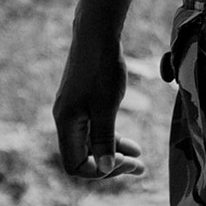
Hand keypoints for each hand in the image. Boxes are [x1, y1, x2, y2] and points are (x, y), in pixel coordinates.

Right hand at [53, 34, 145, 180]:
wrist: (97, 34)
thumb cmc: (101, 69)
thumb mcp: (106, 107)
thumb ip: (104, 140)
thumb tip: (106, 168)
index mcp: (66, 125)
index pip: (76, 165)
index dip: (101, 170)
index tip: (127, 162)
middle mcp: (65, 121)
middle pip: (84, 157)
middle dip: (112, 164)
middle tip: (139, 167)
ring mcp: (73, 111)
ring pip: (91, 143)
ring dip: (114, 152)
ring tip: (139, 157)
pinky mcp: (83, 102)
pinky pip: (94, 129)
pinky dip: (111, 137)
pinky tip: (130, 141)